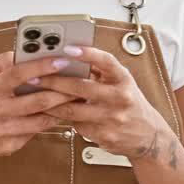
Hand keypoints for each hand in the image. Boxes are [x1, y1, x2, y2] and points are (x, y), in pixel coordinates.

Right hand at [0, 51, 79, 162]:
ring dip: (60, 108)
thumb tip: (25, 52)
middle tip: (78, 81)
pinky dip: (47, 122)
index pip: (17, 75)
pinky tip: (56, 113)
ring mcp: (1, 132)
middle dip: (62, 90)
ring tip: (74, 98)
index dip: (41, 67)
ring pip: (41, 120)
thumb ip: (2, 62)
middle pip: (37, 101)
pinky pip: (34, 133)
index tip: (61, 60)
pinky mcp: (8, 146)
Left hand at [34, 45, 173, 160]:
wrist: (148, 135)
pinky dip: (64, 119)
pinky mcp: (104, 136)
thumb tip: (70, 57)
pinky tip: (52, 113)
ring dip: (51, 103)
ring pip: (73, 111)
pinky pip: (77, 126)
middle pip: (82, 88)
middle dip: (54, 82)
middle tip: (35, 77)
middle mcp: (120, 98)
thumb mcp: (121, 82)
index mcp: (124, 79)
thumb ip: (100, 71)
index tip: (68, 48)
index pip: (106, 62)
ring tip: (36, 95)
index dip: (87, 54)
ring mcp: (112, 119)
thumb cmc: (130, 103)